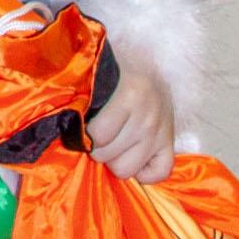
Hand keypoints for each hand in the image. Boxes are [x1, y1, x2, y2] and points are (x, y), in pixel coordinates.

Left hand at [88, 62, 174, 184]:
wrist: (152, 64)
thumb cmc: (117, 72)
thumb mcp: (100, 77)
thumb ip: (83, 98)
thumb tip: (67, 123)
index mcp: (130, 95)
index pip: (97, 136)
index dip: (85, 134)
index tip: (84, 125)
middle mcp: (148, 118)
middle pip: (107, 156)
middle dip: (98, 147)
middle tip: (100, 132)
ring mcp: (161, 133)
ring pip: (126, 170)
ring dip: (116, 158)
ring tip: (115, 141)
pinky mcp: (170, 144)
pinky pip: (158, 173)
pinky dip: (144, 172)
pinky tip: (134, 153)